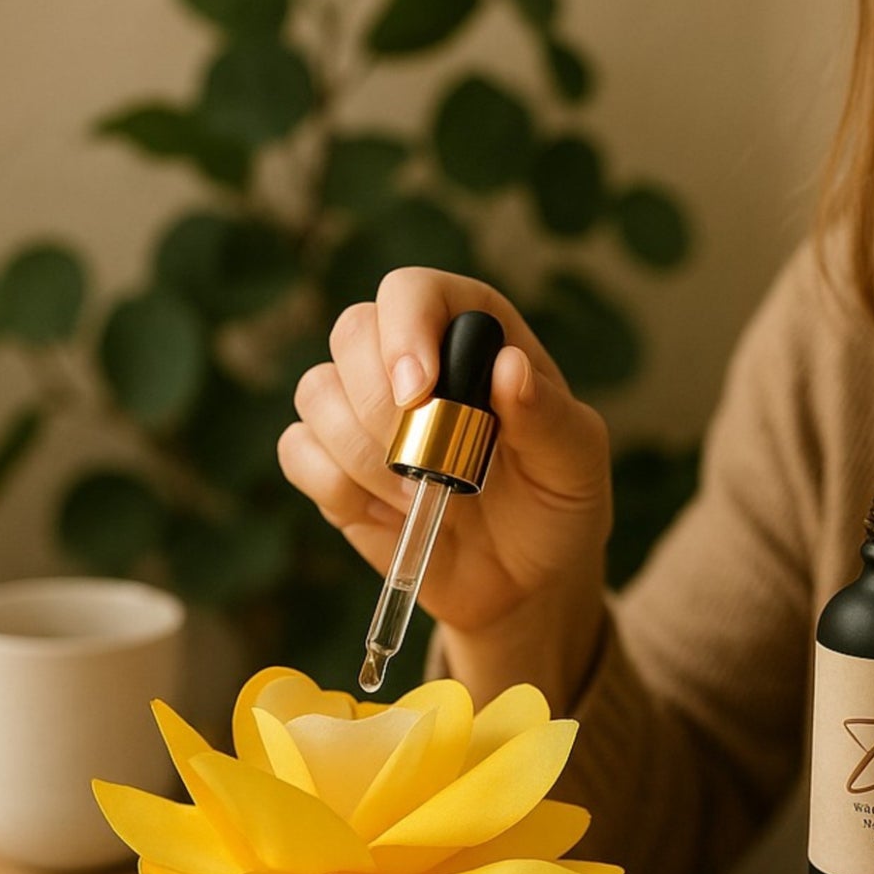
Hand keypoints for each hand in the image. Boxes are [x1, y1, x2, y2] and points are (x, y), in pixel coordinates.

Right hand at [278, 268, 612, 708]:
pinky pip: (297, 451)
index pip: (414, 292)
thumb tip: (510, 366)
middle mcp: (412, 356)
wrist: (523, 582)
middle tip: (436, 468)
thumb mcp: (576, 464)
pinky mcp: (332, 462)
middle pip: (352, 332)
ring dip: (366, 457)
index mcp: (474, 334)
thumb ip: (549, 415)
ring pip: (316, 392)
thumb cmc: (556, 507)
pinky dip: (338, 489)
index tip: (418, 392)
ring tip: (424, 497)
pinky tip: (391, 516)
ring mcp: (363, 409)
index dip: (405, 330)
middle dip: (385, 409)